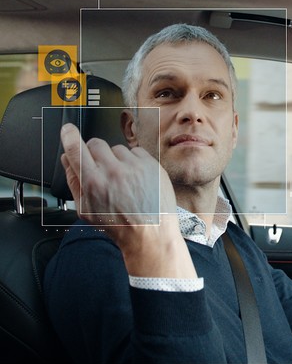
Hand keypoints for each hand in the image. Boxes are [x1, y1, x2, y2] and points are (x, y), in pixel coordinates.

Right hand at [60, 123, 195, 278]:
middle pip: (96, 144)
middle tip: (101, 168)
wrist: (150, 233)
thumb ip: (74, 181)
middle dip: (95, 153)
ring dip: (116, 159)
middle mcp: (113, 171)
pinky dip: (134, 161)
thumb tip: (67, 159)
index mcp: (93, 183)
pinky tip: (135, 178)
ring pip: (117, 148)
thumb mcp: (86, 210)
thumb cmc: (119, 224)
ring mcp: (134, 166)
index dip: (69, 136)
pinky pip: (136, 151)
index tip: (68, 130)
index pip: (75, 149)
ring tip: (122, 179)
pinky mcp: (151, 165)